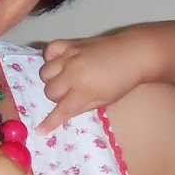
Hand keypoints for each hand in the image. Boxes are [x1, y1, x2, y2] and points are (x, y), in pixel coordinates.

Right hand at [38, 33, 158, 132]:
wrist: (135, 53)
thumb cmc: (123, 82)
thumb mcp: (104, 101)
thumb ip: (81, 106)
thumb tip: (64, 111)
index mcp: (83, 91)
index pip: (60, 111)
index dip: (49, 123)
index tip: (40, 131)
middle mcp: (72, 74)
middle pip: (49, 91)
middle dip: (56, 97)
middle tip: (70, 94)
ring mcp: (70, 57)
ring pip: (45, 72)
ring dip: (52, 79)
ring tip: (64, 79)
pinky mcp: (71, 44)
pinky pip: (49, 51)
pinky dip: (51, 58)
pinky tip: (60, 62)